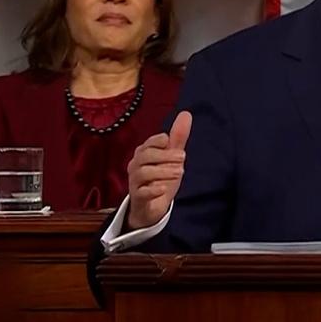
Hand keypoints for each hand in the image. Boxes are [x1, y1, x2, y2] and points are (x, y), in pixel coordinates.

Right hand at [125, 111, 190, 229]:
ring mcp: (135, 182)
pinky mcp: (137, 198)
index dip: (160, 141)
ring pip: (143, 173)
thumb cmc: (160, 178)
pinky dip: (153, 189)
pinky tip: (164, 189)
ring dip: (162, 171)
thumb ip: (178, 138)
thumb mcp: (172, 158)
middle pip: (145, 156)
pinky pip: (142, 192)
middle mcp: (136, 166)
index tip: (171, 143)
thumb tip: (186, 113)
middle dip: (165, 155)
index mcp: (143, 153)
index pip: (148, 143)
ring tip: (179, 172)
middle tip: (183, 158)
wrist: (150, 208)